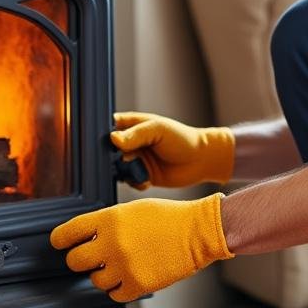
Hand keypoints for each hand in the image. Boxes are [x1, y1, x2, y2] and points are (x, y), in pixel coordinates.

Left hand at [49, 193, 232, 301]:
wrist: (199, 231)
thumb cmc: (169, 218)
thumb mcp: (132, 210)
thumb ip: (107, 223)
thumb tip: (88, 237)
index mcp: (108, 220)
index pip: (66, 233)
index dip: (60, 240)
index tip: (61, 244)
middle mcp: (111, 243)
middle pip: (74, 261)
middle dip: (81, 261)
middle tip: (92, 259)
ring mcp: (124, 266)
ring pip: (95, 281)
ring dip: (103, 276)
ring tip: (119, 267)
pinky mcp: (138, 284)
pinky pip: (114, 295)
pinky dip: (120, 289)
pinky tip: (130, 277)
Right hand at [111, 112, 234, 187]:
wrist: (201, 160)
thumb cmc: (182, 139)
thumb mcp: (158, 130)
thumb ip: (135, 134)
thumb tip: (113, 139)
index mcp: (133, 125)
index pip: (110, 128)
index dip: (105, 136)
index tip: (109, 144)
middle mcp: (132, 143)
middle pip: (109, 151)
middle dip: (113, 158)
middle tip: (126, 160)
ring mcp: (137, 160)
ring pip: (118, 168)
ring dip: (125, 171)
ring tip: (138, 170)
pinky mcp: (143, 176)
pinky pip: (130, 181)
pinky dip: (135, 182)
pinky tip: (146, 180)